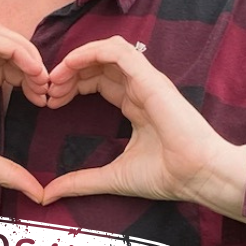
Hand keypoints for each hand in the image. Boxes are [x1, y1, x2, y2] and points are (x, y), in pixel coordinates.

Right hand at [0, 25, 49, 201]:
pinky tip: (30, 69)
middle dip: (35, 67)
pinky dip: (17, 48)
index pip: (6, 69)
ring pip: (2, 37)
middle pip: (9, 51)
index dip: (30, 80)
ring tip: (41, 78)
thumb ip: (6, 171)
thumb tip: (36, 193)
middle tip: (47, 91)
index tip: (43, 102)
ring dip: (29, 54)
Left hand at [41, 37, 245, 205]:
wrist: (197, 175)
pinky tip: (70, 66)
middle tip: (47, 91)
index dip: (72, 86)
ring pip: (106, 51)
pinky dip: (90, 52)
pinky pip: (117, 51)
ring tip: (56, 78)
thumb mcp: (112, 177)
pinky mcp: (150, 78)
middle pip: (98, 65)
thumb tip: (49, 194)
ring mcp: (146, 81)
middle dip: (68, 73)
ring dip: (76, 59)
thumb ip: (80, 181)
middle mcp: (140, 89)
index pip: (99, 81)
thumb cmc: (167, 176)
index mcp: (135, 105)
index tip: (51, 103)